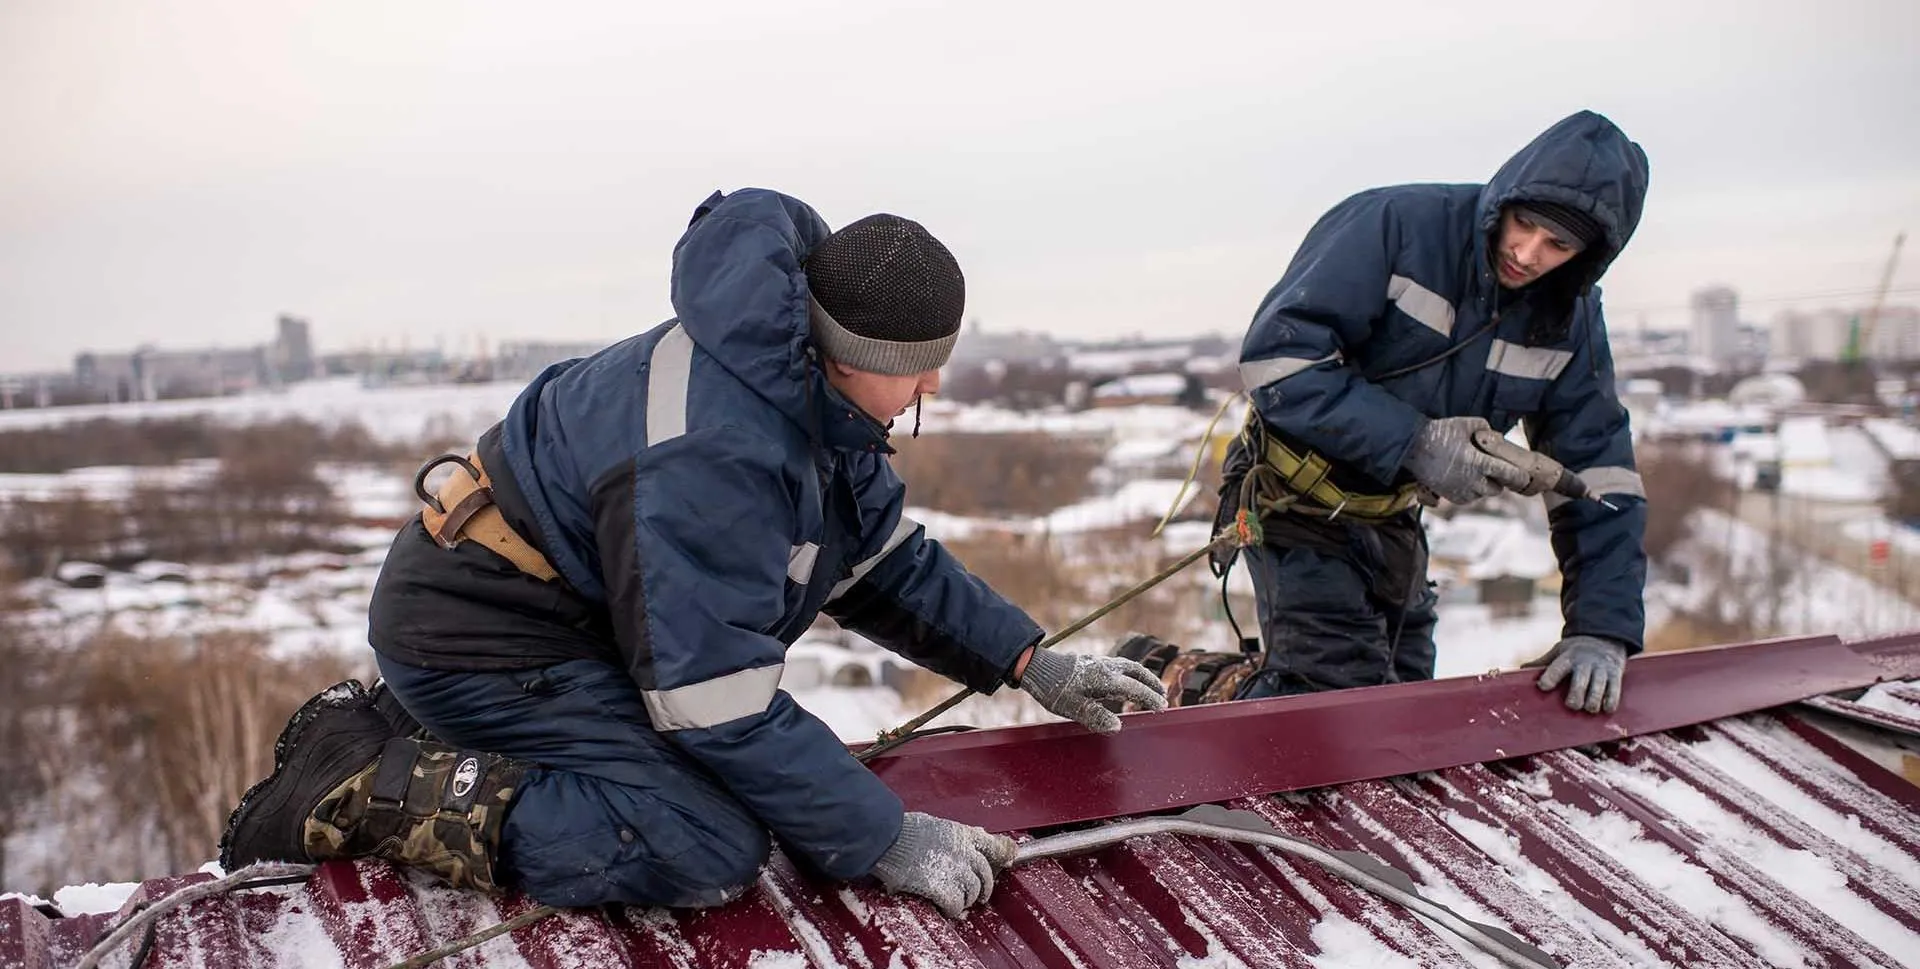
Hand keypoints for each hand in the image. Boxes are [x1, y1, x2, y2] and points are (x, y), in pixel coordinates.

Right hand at [870, 812, 1016, 917]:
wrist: (888, 840)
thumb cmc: (904, 831)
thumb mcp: (935, 825)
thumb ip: (954, 836)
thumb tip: (966, 839)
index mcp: (962, 834)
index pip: (993, 845)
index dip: (1004, 853)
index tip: (1009, 859)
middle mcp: (964, 853)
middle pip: (985, 875)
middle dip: (984, 888)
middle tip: (979, 896)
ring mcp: (954, 871)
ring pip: (972, 892)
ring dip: (966, 900)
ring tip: (958, 902)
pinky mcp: (941, 888)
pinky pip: (956, 905)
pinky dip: (953, 910)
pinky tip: (946, 909)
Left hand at [1018, 647, 1167, 732]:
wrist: (1036, 667)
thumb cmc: (1053, 690)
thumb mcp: (1072, 707)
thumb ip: (1095, 716)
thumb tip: (1118, 726)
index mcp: (1104, 679)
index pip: (1135, 688)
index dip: (1150, 698)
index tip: (1161, 707)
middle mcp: (1106, 667)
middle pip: (1137, 672)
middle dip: (1152, 684)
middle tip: (1163, 697)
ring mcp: (1100, 662)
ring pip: (1129, 666)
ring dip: (1144, 676)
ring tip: (1151, 687)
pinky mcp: (1094, 662)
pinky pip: (1120, 665)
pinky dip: (1132, 672)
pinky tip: (1127, 680)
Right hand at [1401, 417, 1531, 503]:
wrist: (1413, 447)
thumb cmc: (1440, 433)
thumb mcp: (1467, 423)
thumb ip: (1487, 429)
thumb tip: (1498, 438)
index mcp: (1478, 462)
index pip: (1508, 474)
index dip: (1519, 476)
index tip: (1524, 476)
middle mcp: (1471, 481)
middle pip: (1497, 489)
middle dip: (1498, 481)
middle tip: (1494, 469)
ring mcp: (1459, 490)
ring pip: (1482, 495)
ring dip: (1484, 486)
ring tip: (1477, 472)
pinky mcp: (1449, 496)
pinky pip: (1468, 499)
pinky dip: (1471, 491)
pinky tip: (1466, 478)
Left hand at [1527, 635, 1628, 713]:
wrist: (1605, 639)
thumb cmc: (1575, 651)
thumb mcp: (1558, 651)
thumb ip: (1542, 662)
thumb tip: (1521, 669)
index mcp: (1568, 657)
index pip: (1558, 667)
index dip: (1550, 677)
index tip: (1543, 686)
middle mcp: (1585, 663)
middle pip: (1580, 681)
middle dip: (1576, 695)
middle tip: (1572, 705)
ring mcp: (1601, 669)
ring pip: (1598, 688)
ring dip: (1593, 702)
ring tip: (1588, 709)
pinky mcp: (1615, 675)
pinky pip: (1615, 691)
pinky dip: (1610, 702)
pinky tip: (1606, 709)